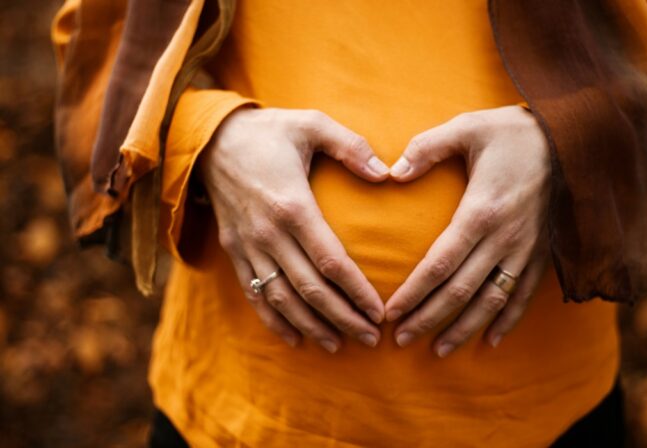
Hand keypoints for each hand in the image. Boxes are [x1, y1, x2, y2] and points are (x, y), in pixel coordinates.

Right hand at [199, 107, 389, 352]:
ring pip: (282, 300)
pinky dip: (274, 321)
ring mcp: (248, 246)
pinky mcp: (234, 251)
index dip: (357, 291)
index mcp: (292, 205)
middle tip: (371, 338)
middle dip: (343, 318)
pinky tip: (295, 339)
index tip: (380, 311)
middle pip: (310, 290)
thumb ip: (351, 146)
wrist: (210, 139)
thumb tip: (387, 174)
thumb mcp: (311, 123)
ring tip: (339, 345)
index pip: (331, 261)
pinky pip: (253, 295)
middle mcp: (268, 233)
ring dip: (312, 326)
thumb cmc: (269, 131)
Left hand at [384, 105, 551, 356]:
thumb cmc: (513, 132)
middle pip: (461, 290)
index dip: (414, 293)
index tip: (391, 313)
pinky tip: (490, 341)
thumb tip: (392, 172)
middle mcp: (504, 238)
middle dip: (429, 318)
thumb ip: (426, 148)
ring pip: (492, 300)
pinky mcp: (543, 252)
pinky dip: (507, 320)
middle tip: (401, 339)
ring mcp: (527, 249)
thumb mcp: (467, 127)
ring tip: (439, 350)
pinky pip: (524, 294)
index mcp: (481, 211)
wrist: (574, 137)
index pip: (440, 264)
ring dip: (464, 328)